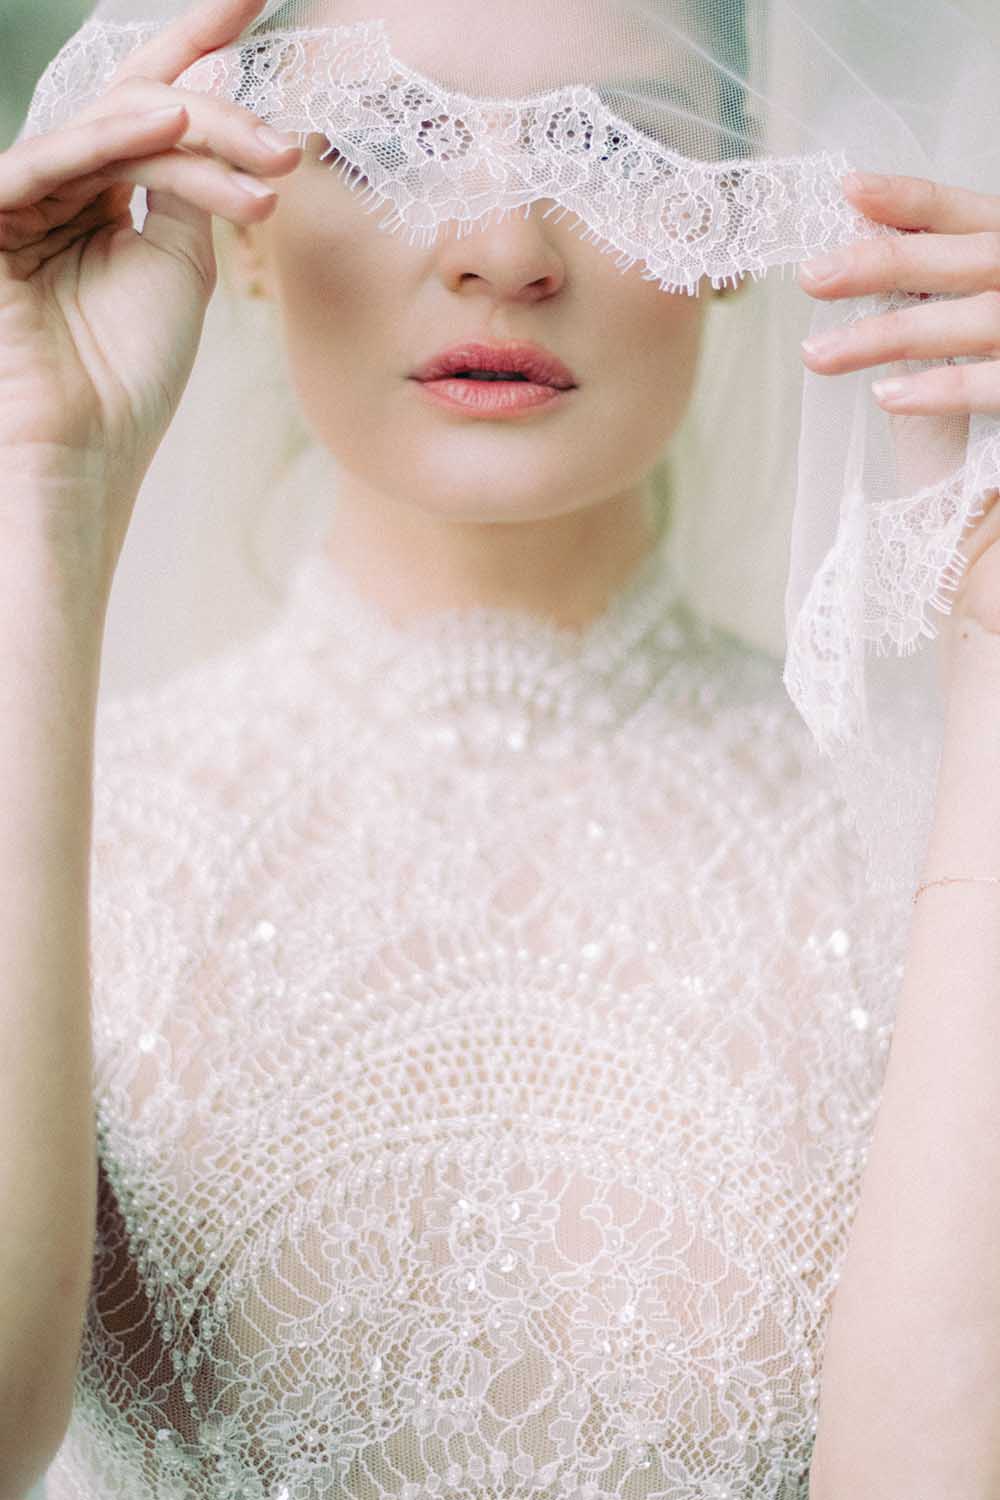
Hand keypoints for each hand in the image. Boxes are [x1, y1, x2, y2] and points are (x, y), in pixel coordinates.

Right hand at [0, 0, 300, 591]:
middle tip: (286, 144)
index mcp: (101, 192)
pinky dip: (106, 141)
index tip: (259, 0)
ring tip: (265, 165)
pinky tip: (168, 127)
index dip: (201, 47)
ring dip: (196, 140)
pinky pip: (48, 163)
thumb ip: (192, 188)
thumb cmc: (128, 376)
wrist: (83, 451)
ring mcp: (21, 194)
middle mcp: (60, 181)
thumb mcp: (180, 267)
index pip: (152, 104)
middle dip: (216, 100)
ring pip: (112, 131)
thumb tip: (217, 109)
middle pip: (139, 106)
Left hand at [797, 171, 999, 648]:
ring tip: (817, 354)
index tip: (848, 191)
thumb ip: (939, 280)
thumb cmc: (998, 366)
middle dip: (881, 264)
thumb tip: (862, 245)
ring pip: (967, 323)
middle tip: (811, 276)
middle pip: (960, 260)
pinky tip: (886, 395)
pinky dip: (941, 389)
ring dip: (886, 336)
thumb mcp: (974, 306)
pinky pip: (994, 387)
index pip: (966, 213)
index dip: (909, 201)